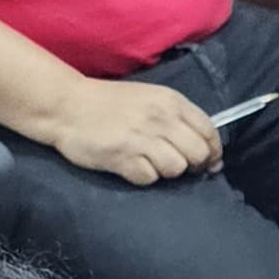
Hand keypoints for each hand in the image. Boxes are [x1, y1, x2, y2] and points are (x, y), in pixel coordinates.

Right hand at [44, 76, 221, 186]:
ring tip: (149, 163)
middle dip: (193, 166)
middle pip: (198, 154)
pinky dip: (143, 177)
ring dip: (166, 172)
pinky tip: (131, 166)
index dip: (213, 152)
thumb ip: (178, 119)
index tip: (209, 163)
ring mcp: (142, 138)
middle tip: (177, 166)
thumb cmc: (110, 103)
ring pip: (176, 169)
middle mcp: (161, 118)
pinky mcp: (123, 157)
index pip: (209, 132)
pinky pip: (149, 179)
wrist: (66, 105)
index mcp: (171, 102)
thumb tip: (208, 152)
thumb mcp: (150, 99)